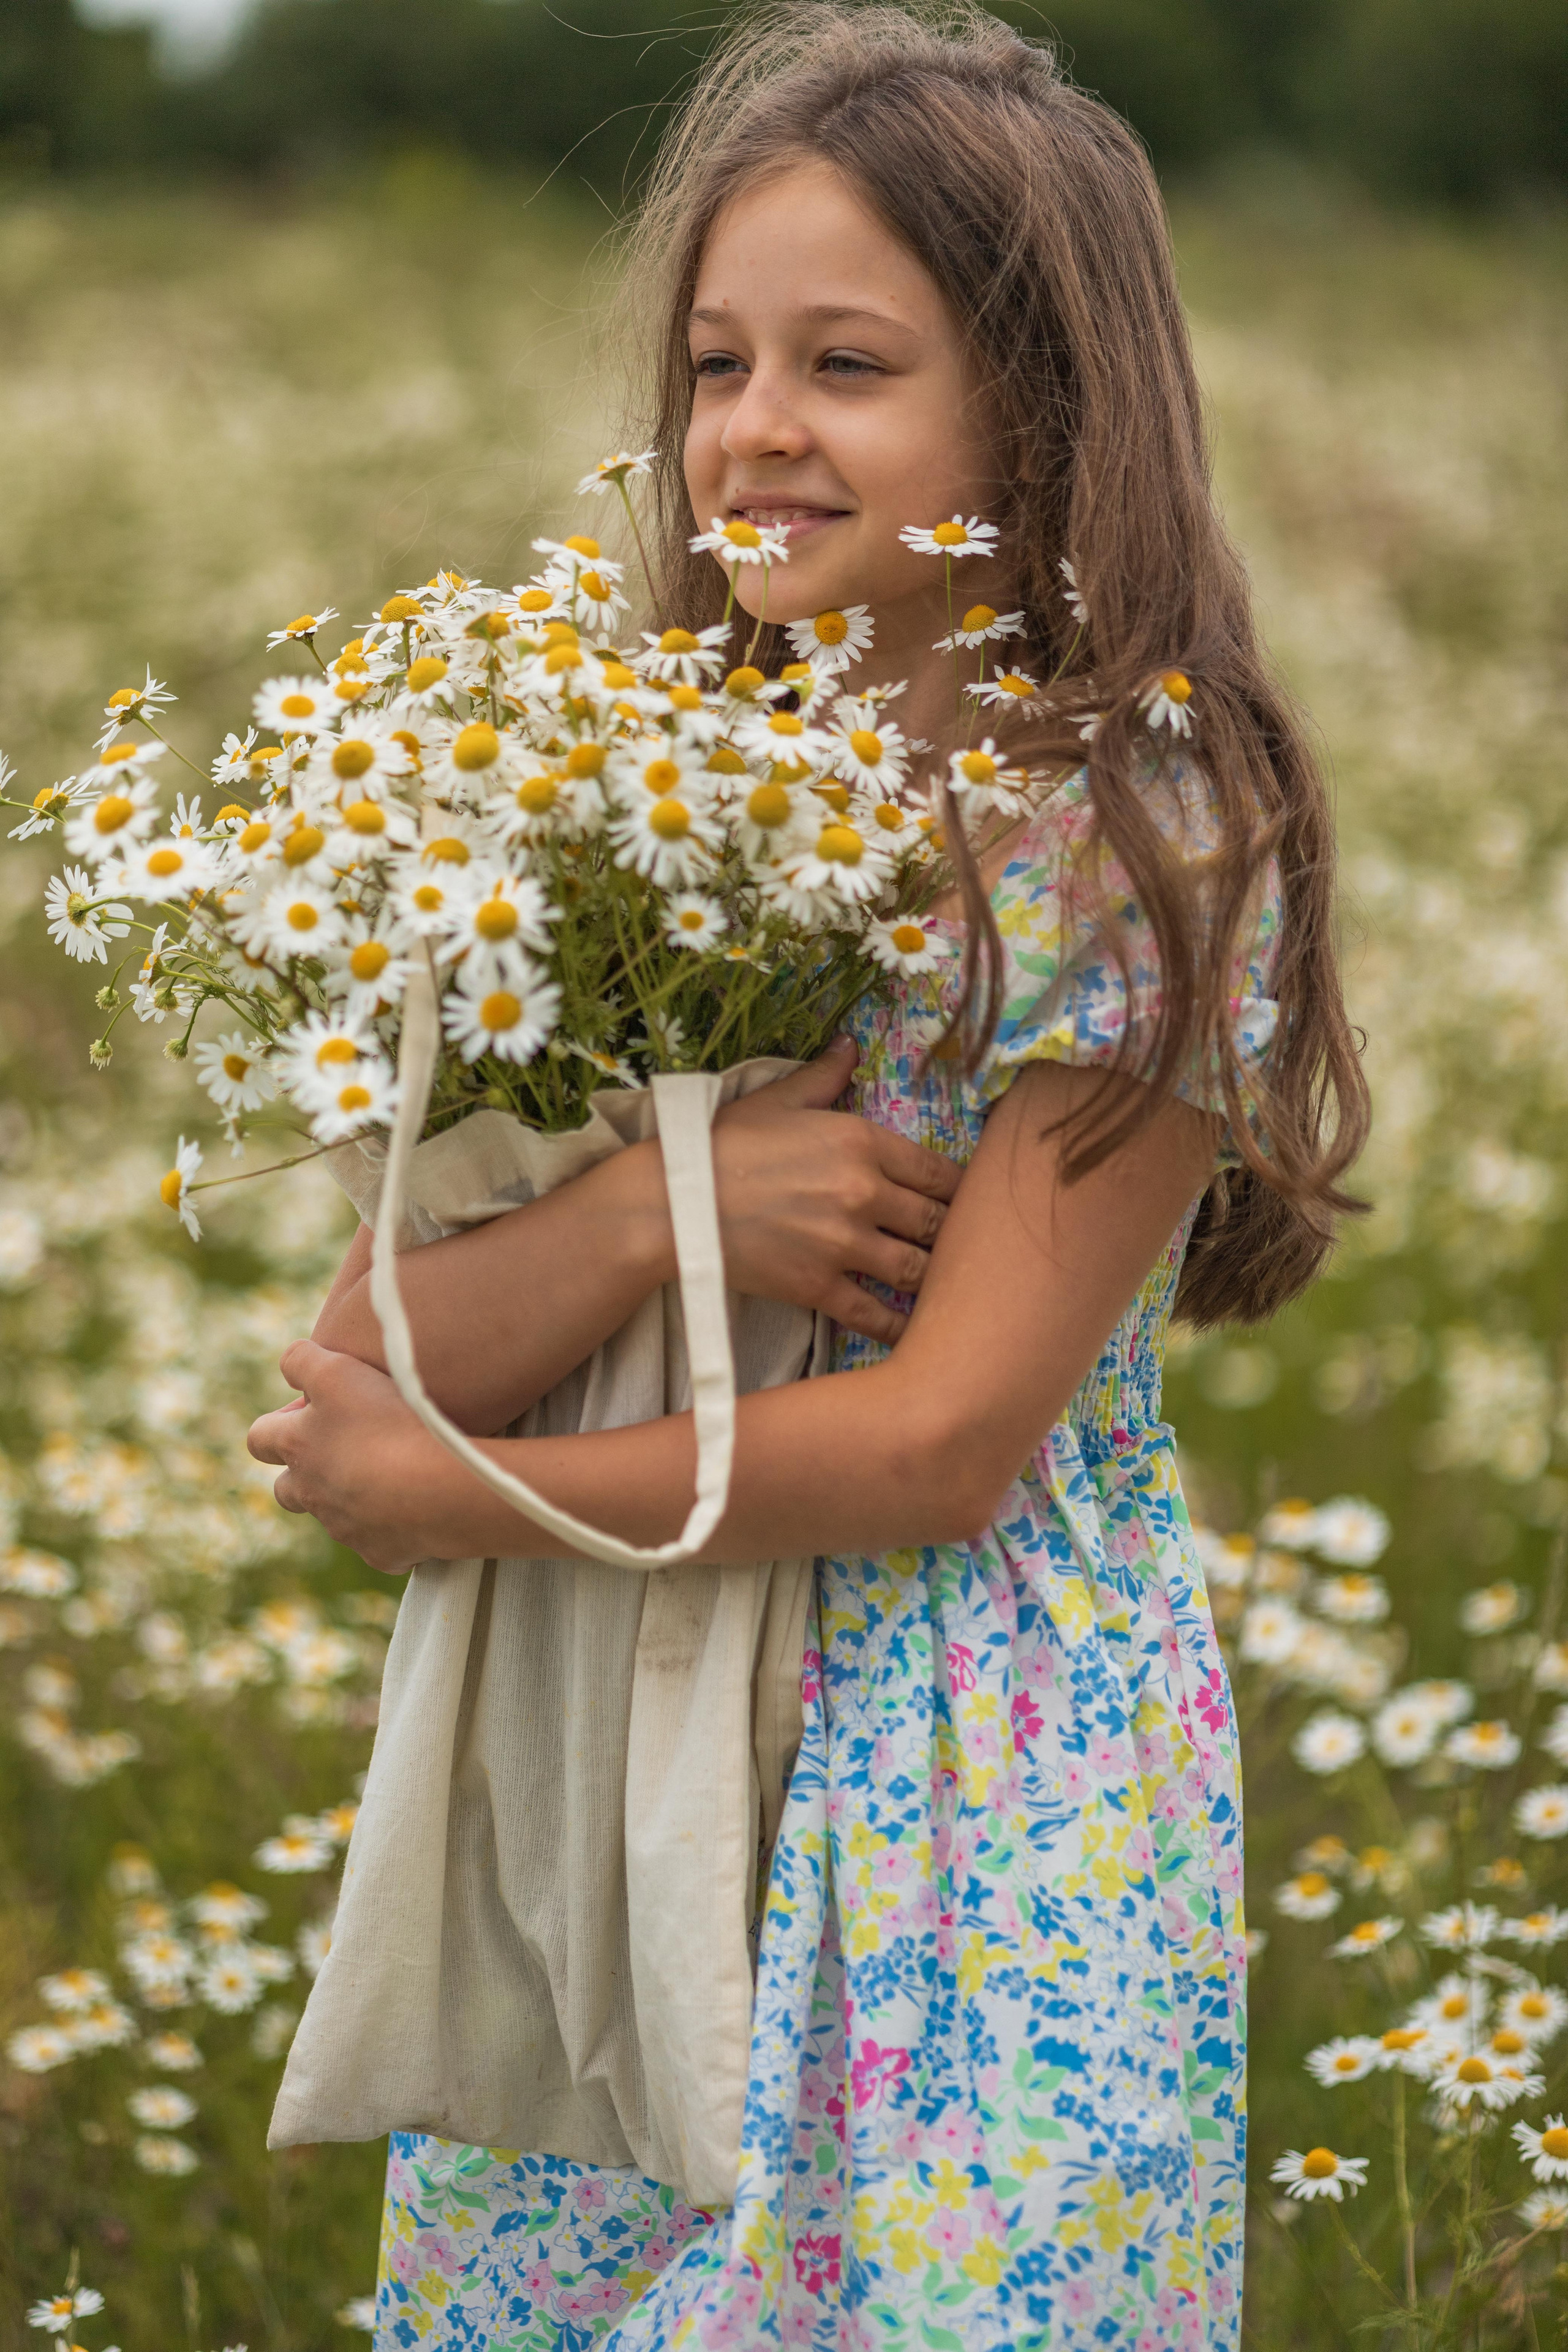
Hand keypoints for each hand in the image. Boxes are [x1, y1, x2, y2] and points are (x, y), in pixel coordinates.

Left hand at [248, 1340, 466, 1573]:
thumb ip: (302, 1360)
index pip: (259, 1437)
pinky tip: (419, 1504)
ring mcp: (344, 1528)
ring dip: (349, 1496)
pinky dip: (390, 1526)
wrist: (435, 1490)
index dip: (277, 1423)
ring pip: (332, 1515)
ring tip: (389, 1473)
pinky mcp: (380, 1554)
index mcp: (297, 1447)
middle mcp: (311, 1493)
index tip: (312, 1409)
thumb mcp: (337, 1370)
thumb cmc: (385, 1424)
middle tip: (346, 1448)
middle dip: (305, 1470)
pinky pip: (378, 1541)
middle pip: (286, 1489)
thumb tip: (289, 1364)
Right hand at [710, 1037, 959, 1346]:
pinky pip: (876, 1316)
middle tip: (961, 1249)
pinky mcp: (818, 1287)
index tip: (966, 1203)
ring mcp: (843, 1244)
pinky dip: (899, 1327)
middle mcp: (863, 1192)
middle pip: (938, 1223)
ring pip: (917, 1270)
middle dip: (952, 1237)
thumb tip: (849, 1045)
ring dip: (932, 1279)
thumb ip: (823, 1076)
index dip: (960, 1191)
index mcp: (861, 1141)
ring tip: (944, 1287)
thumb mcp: (776, 1100)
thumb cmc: (722, 1145)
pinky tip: (914, 1333)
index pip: (939, 1171)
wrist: (671, 1203)